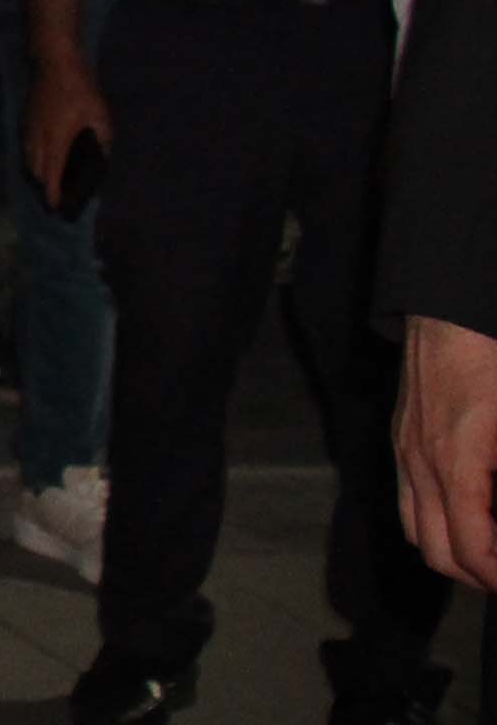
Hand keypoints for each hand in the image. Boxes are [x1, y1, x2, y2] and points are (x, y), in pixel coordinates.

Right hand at [25, 55, 110, 201]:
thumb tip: (101, 156)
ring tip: (50, 181)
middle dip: (45, 187)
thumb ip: (101, 140)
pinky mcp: (26, 120)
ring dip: (38, 174)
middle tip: (57, 196)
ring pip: (29, 160)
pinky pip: (26, 148)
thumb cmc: (80, 89)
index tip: (55, 207)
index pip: (52, 174)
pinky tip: (44, 157)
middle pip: (36, 171)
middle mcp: (38, 139)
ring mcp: (29, 129)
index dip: (53, 193)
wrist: (53, 62)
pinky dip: (34, 159)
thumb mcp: (100, 115)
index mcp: (57, 140)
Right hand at [396, 313, 496, 588]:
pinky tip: (470, 513)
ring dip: (455, 554)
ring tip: (492, 551)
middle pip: (438, 554)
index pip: (472, 551)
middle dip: (480, 577)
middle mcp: (422, 466)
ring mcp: (405, 453)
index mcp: (458, 464)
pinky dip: (436, 524)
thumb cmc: (494, 362)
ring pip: (418, 533)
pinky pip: (408, 503)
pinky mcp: (401, 440)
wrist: (449, 312)